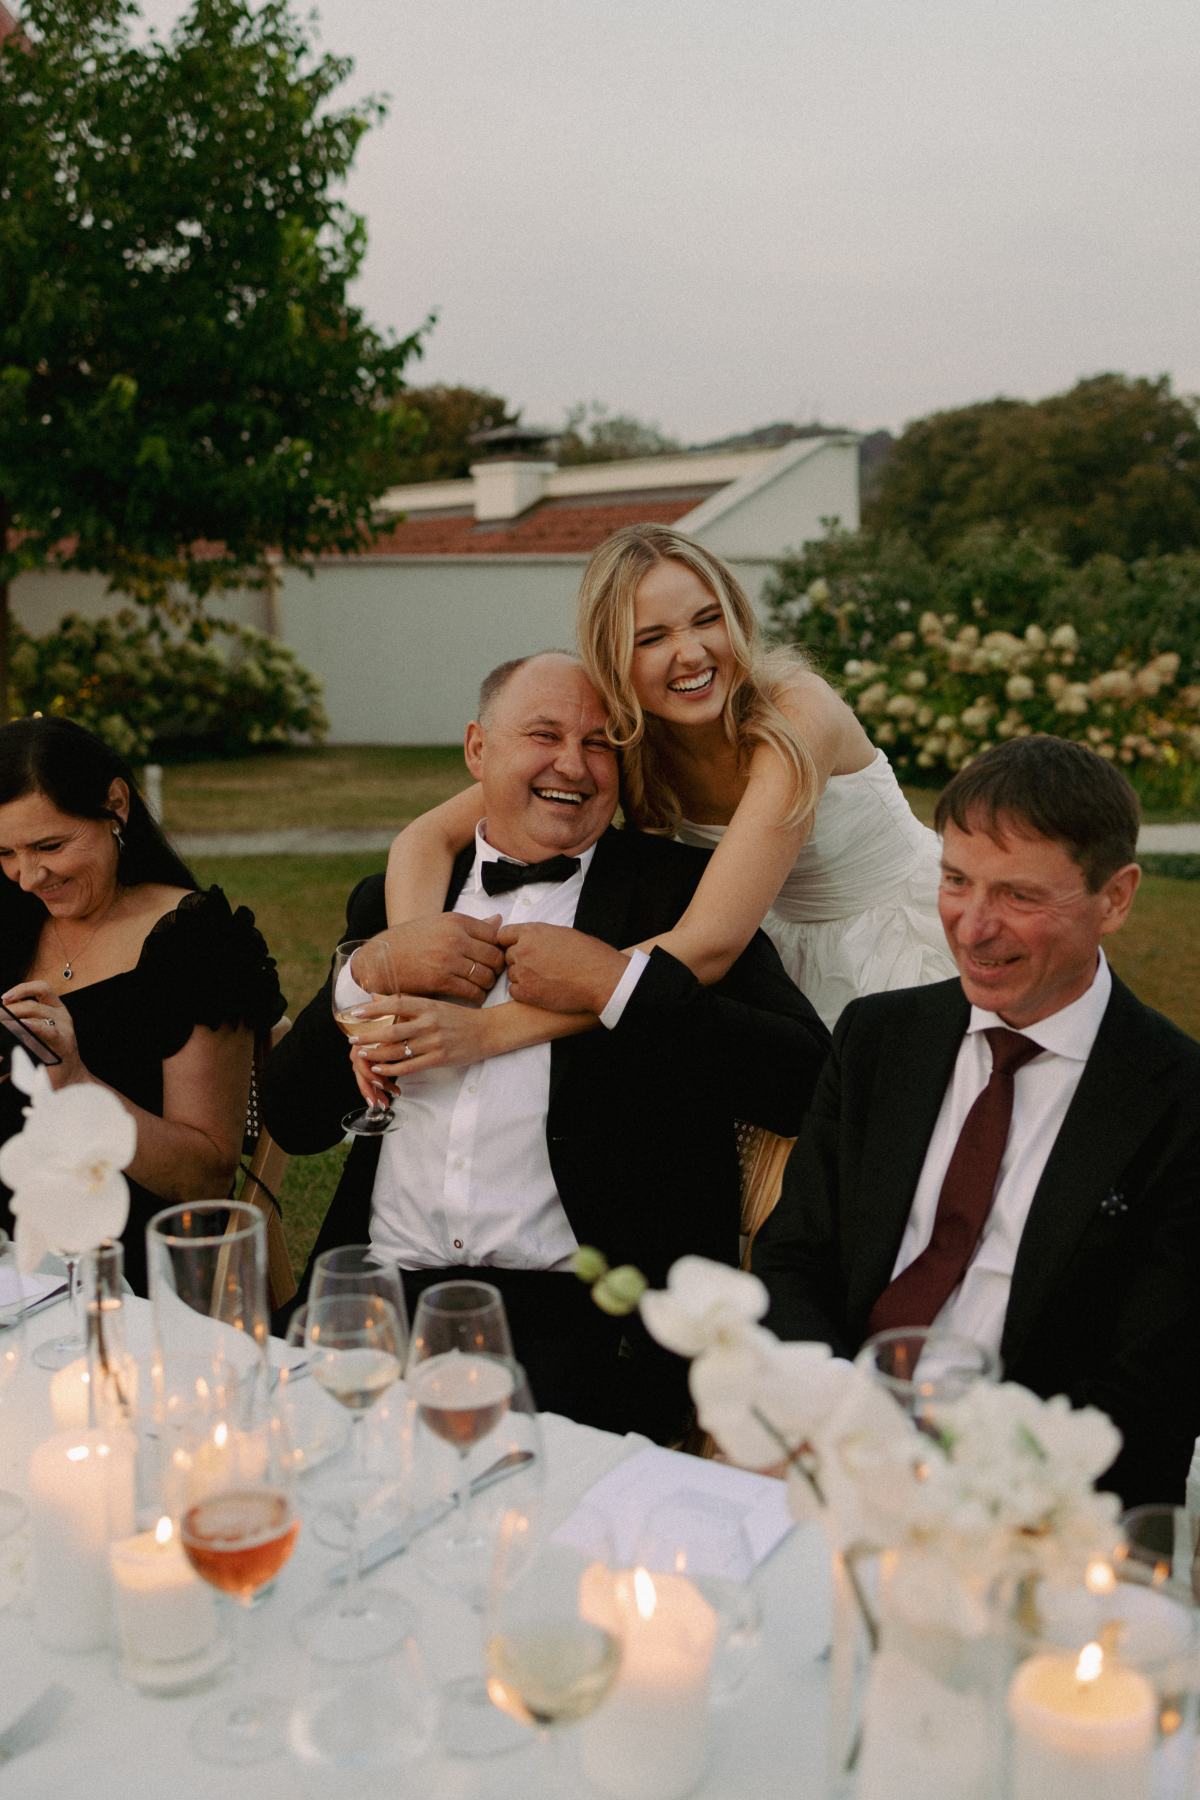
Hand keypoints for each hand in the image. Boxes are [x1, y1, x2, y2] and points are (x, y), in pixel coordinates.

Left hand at [0, 981, 84, 1088]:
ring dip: (15, 1016)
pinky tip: (23, 1025)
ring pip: (37, 1012)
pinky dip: (33, 1026)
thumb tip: (4, 1013)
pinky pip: (48, 1030)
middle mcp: (61, 1014)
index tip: (4, 999)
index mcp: (55, 1009)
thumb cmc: (49, 1057)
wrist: (67, 1079)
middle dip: (10, 1009)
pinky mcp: (64, 1042)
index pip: (40, 988)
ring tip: (4, 1024)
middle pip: (32, 1003)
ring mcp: (64, 1027)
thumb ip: (21, 1021)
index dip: (21, 989)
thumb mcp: (35, 1034)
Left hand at [345, 995, 502, 1089]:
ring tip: (362, 1053)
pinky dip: (393, 1068)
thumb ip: (408, 1003)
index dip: (374, 1008)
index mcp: (429, 1006)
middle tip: (352, 1038)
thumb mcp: (435, 1005)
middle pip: (392, 1030)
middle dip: (369, 1035)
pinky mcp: (440, 1058)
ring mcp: (435, 1041)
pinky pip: (410, 1066)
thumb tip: (377, 996)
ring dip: (377, 1054)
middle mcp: (430, 1022)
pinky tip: (381, 1069)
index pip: (396, 1004)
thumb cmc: (459, 1017)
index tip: (356, 1011)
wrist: (488, 1031)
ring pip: (399, 1050)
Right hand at [375, 914, 504, 1004]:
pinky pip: (472, 992)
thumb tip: (499, 921)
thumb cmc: (411, 941)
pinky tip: (473, 996)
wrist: (382, 959)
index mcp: (456, 921)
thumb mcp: (440, 924)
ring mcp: (448, 959)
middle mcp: (454, 938)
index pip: (495, 935)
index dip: (500, 949)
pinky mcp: (440, 981)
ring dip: (488, 985)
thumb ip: (471, 925)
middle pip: (495, 957)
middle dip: (497, 969)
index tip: (495, 958)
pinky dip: (477, 997)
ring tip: (482, 986)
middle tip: (492, 975)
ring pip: (486, 976)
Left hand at [497, 924, 628, 1013]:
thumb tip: (532, 941)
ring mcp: (523, 972)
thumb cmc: (590, 956)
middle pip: (507, 955)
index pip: (503, 935)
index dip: (509, 942)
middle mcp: (523, 950)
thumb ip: (541, 936)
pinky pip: (514, 991)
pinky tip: (542, 989)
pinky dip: (525, 992)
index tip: (516, 948)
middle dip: (520, 960)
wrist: (601, 979)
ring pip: (511, 974)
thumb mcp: (563, 934)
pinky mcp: (527, 993)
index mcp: (532, 932)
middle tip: (539, 966)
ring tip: (545, 978)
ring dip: (523, 977)